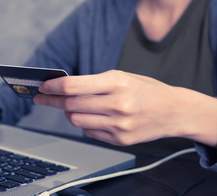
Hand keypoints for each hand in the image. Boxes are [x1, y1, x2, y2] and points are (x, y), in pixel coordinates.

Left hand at [33, 70, 216, 147]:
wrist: (175, 111)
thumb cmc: (147, 90)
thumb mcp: (122, 76)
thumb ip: (93, 83)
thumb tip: (63, 88)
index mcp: (117, 82)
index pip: (73, 86)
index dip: (52, 87)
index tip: (42, 86)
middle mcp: (117, 105)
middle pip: (70, 105)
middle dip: (52, 100)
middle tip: (43, 97)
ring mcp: (119, 125)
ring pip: (76, 120)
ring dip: (68, 112)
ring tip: (70, 106)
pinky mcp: (120, 140)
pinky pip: (89, 132)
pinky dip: (84, 123)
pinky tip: (91, 116)